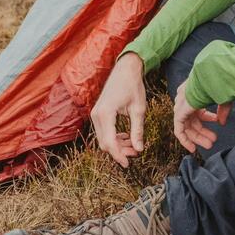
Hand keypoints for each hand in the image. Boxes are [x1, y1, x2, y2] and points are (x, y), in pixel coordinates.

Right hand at [89, 52, 148, 167]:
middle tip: (136, 152)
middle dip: (119, 151)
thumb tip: (139, 149)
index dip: (118, 156)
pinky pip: (103, 131)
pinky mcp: (98, 113)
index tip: (128, 164)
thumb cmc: (133, 86)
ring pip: (103, 138)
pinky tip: (126, 137)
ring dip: (117, 145)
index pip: (109, 142)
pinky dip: (114, 137)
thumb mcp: (139, 109)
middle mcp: (96, 115)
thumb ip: (137, 130)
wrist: (125, 69)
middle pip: (105, 143)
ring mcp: (95, 114)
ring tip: (134, 146)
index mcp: (106, 113)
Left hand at [172, 81, 230, 154]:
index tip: (218, 122)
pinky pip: (179, 130)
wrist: (212, 77)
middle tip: (213, 140)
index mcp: (194, 92)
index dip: (208, 117)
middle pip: (192, 119)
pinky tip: (193, 148)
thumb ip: (222, 110)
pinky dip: (185, 140)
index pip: (198, 108)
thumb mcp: (222, 98)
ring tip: (209, 145)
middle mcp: (185, 98)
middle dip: (203, 131)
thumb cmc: (219, 83)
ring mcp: (181, 105)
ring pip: (187, 126)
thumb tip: (222, 122)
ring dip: (198, 137)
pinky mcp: (179, 113)